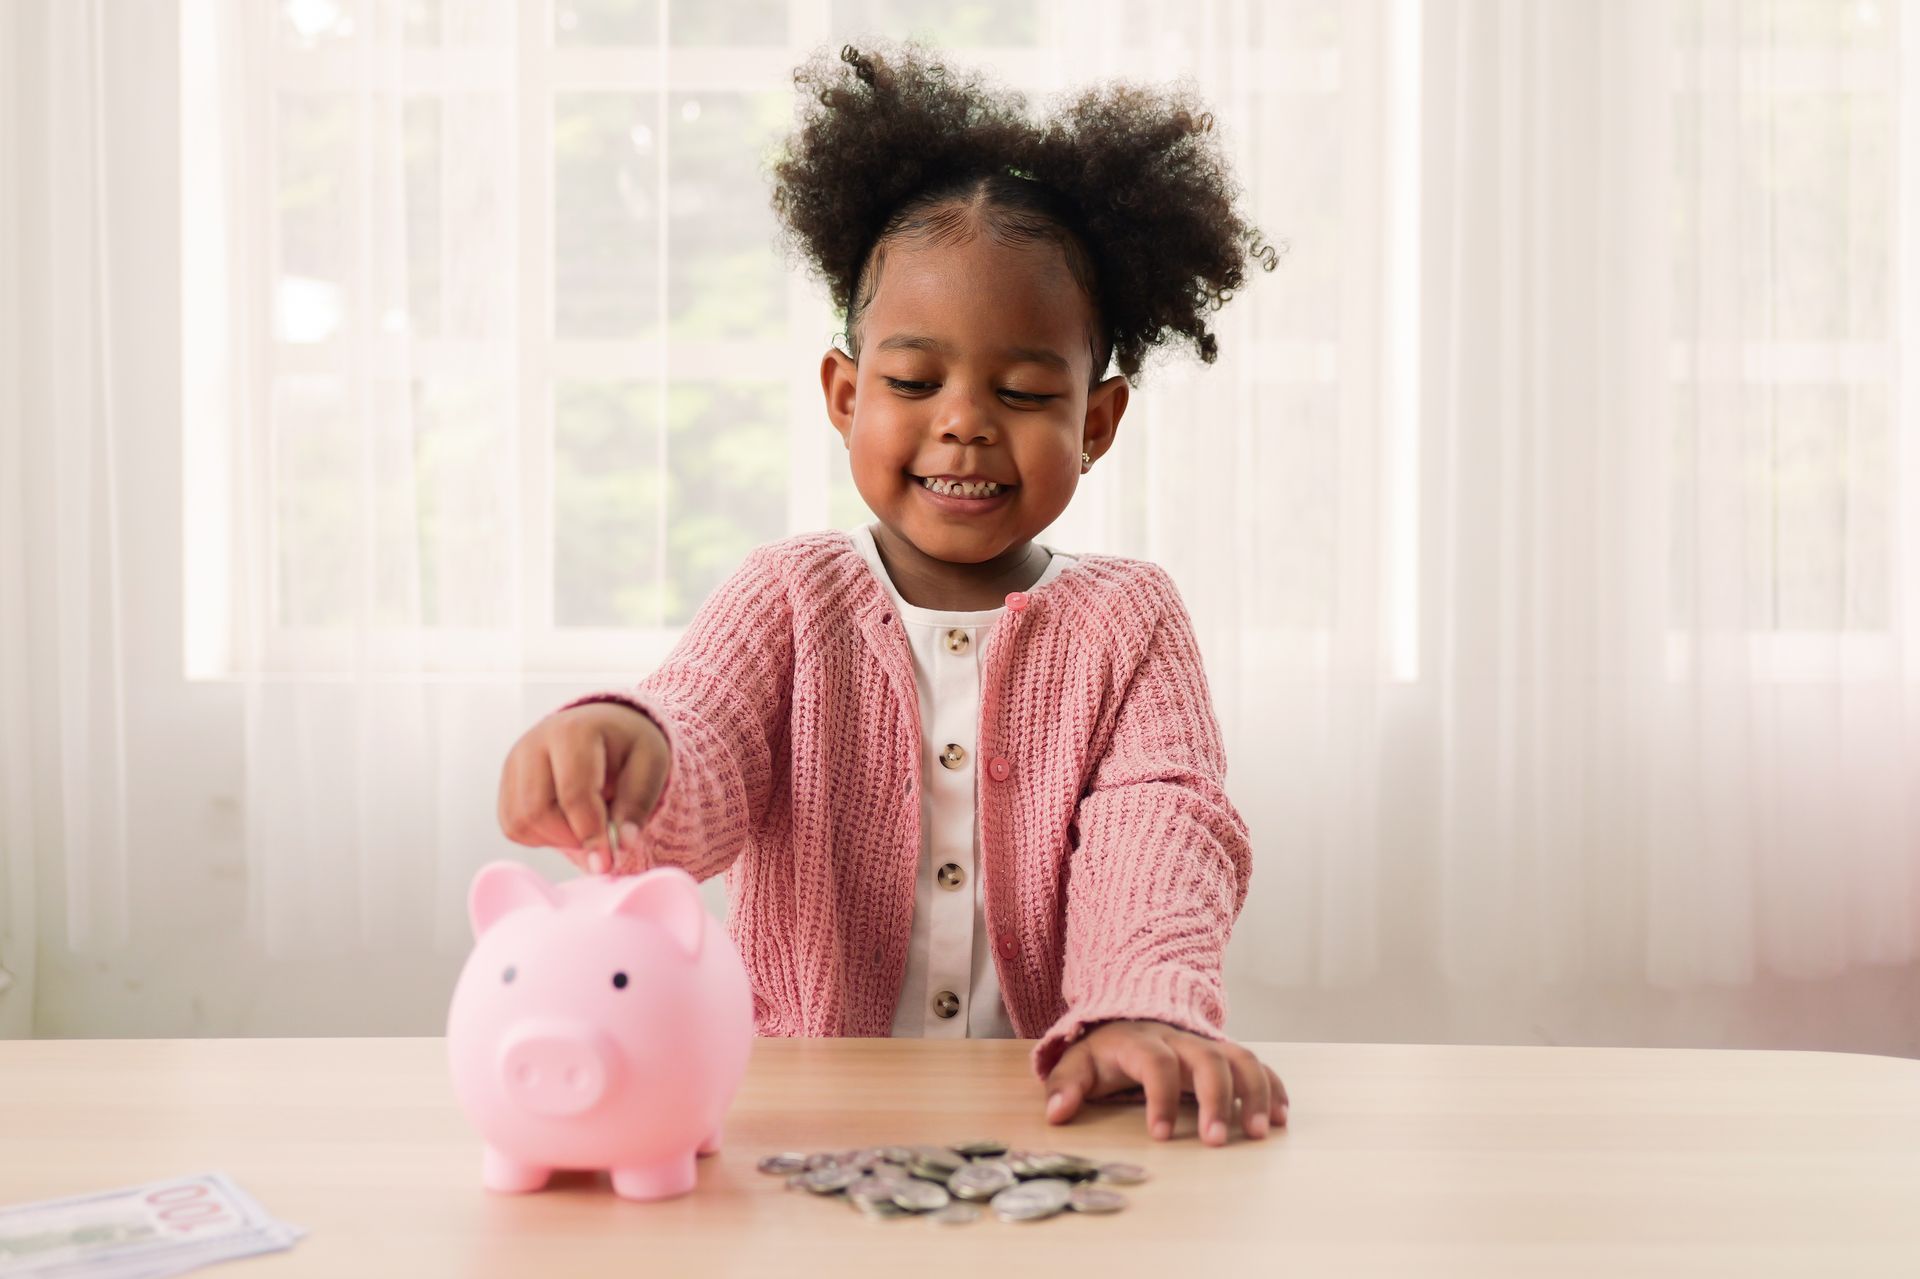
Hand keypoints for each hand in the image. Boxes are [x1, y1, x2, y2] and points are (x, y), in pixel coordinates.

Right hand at [497, 702, 670, 874]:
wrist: (604, 725)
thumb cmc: (628, 745)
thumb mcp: (650, 765)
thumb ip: (638, 804)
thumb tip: (622, 846)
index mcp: (573, 732)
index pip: (573, 794)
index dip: (590, 834)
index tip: (607, 863)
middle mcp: (533, 744)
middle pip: (537, 811)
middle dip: (570, 840)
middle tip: (600, 844)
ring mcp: (514, 763)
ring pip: (520, 822)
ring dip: (555, 841)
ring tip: (586, 828)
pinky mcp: (506, 782)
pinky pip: (512, 826)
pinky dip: (540, 837)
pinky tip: (567, 824)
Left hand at [1042, 1019, 1288, 1145]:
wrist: (1129, 1016)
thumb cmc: (1105, 1052)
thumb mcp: (1078, 1064)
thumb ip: (1064, 1086)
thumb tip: (1056, 1114)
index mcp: (1141, 1041)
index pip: (1155, 1063)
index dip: (1160, 1097)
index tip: (1159, 1136)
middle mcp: (1180, 1039)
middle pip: (1207, 1060)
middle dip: (1216, 1100)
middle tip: (1216, 1142)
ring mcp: (1207, 1045)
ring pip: (1240, 1058)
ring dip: (1254, 1093)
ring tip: (1258, 1133)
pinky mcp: (1225, 1055)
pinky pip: (1256, 1065)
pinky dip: (1273, 1087)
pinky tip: (1280, 1117)